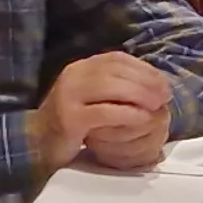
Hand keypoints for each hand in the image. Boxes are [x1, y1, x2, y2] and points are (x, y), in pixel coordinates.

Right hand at [30, 50, 174, 171]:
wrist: (37, 143)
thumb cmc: (72, 122)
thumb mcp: (92, 98)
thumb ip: (114, 87)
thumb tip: (152, 84)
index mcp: (79, 68)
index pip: (116, 59)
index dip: (144, 69)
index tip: (163, 83)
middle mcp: (72, 76)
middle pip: (114, 71)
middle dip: (145, 81)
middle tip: (165, 95)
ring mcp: (68, 96)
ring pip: (109, 86)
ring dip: (138, 94)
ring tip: (157, 105)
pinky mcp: (70, 119)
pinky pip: (104, 112)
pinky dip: (127, 114)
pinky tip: (142, 118)